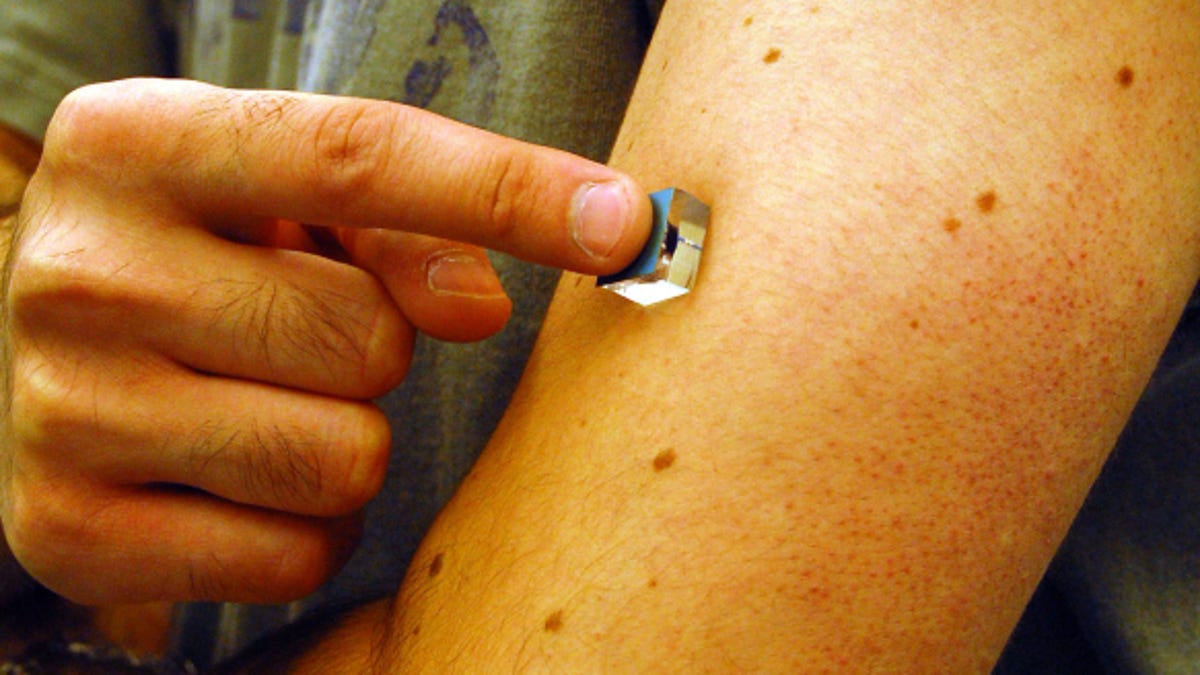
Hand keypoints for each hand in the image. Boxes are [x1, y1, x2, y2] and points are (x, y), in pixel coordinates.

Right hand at [0, 78, 649, 604]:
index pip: (359, 157)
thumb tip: (484, 306)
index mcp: (136, 146)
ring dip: (346, 438)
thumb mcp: (276, 195)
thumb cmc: (196, 255)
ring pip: (346, 457)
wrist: (27, 346)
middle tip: (296, 329)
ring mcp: (65, 412)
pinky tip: (236, 476)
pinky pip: (297, 554)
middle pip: (370, 338)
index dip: (511, 190)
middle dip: (375, 344)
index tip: (625, 222)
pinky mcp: (69, 531)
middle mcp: (82, 274)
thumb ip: (401, 223)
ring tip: (266, 400)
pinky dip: (300, 526)